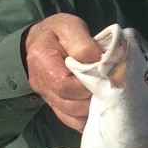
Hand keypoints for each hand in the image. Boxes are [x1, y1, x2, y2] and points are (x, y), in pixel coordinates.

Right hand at [24, 14, 100, 130]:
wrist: (40, 39)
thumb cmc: (57, 32)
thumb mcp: (70, 27)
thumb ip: (84, 45)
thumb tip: (101, 65)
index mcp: (42, 61)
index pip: (64, 84)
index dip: (87, 85)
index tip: (103, 76)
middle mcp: (41, 83)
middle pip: (70, 104)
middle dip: (92, 98)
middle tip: (106, 87)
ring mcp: (47, 97)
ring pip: (72, 117)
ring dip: (91, 110)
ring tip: (102, 95)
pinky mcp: (54, 104)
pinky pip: (71, 121)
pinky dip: (86, 117)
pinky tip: (95, 106)